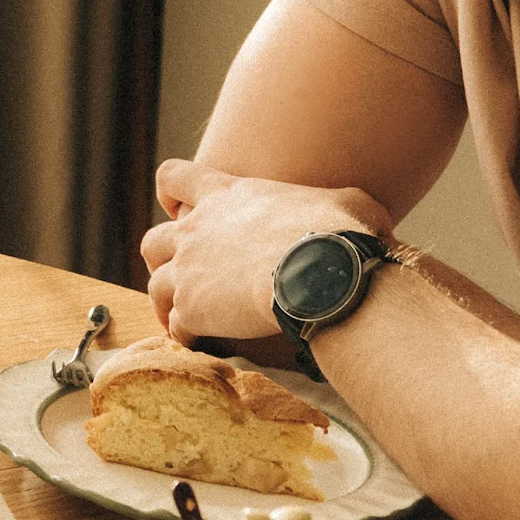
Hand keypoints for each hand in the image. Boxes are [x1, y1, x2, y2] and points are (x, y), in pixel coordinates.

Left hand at [139, 158, 388, 342]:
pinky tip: (203, 342)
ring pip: (154, 285)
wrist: (321, 276)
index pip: (174, 176)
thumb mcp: (347, 204)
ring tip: (186, 317)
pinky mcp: (191, 309)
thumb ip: (338, 206)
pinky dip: (185, 335)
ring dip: (167, 302)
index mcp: (225, 195)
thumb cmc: (338, 235)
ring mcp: (187, 270)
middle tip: (184, 274)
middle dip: (162, 258)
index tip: (178, 206)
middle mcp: (196, 230)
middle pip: (152, 240)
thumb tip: (367, 223)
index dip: (171, 192)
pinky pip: (176, 326)